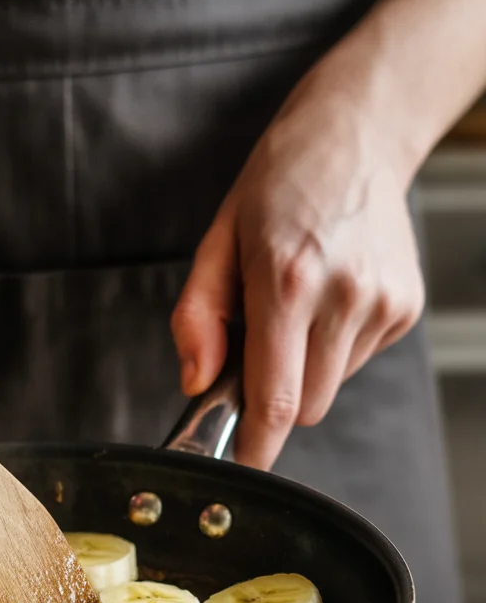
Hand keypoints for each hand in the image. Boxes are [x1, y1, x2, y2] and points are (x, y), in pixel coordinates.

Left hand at [170, 67, 424, 470]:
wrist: (355, 136)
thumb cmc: (277, 186)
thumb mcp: (217, 242)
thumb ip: (198, 319)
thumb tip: (197, 381)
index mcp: (286, 281)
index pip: (275, 398)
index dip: (256, 446)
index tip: (242, 466)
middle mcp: (342, 296)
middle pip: (304, 406)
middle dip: (274, 395)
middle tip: (259, 343)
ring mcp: (381, 302)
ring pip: (330, 387)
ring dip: (305, 367)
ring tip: (298, 305)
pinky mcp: (405, 306)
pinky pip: (357, 360)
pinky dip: (335, 346)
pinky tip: (329, 296)